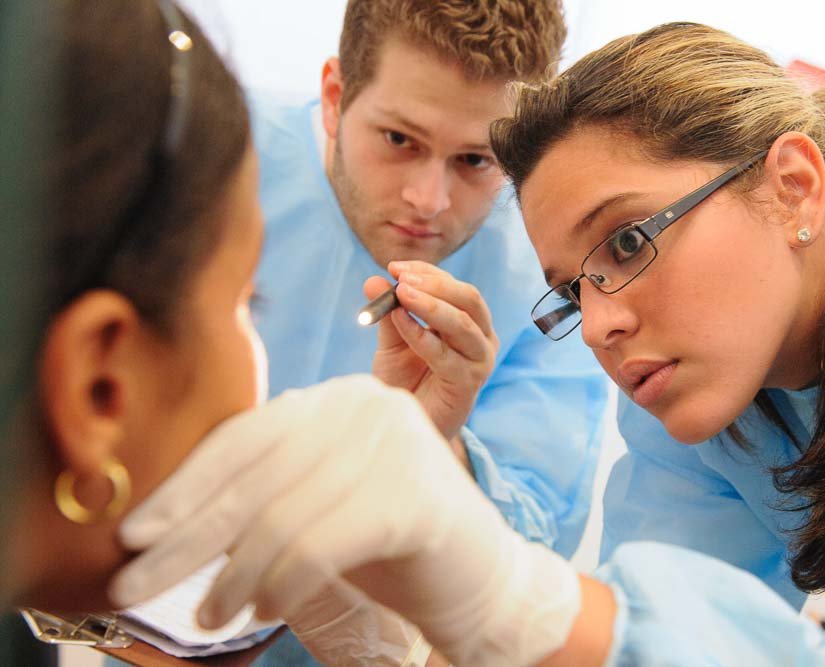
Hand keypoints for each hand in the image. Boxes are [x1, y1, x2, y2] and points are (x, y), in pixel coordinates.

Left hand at [110, 376, 578, 665]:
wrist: (480, 575)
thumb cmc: (386, 543)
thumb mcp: (314, 503)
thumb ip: (261, 492)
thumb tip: (159, 524)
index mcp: (338, 398)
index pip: (244, 438)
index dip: (183, 489)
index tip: (135, 536)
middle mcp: (367, 404)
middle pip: (254, 476)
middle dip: (186, 539)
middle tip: (133, 587)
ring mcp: (394, 443)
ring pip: (280, 516)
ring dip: (231, 577)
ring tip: (208, 617)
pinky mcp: (412, 494)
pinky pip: (318, 546)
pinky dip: (280, 584)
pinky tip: (261, 610)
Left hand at [364, 260, 498, 440]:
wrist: (406, 422)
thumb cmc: (405, 381)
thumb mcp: (392, 342)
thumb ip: (388, 313)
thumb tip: (373, 280)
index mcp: (468, 322)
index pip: (453, 286)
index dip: (426, 272)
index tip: (394, 267)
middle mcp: (481, 338)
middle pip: (469, 299)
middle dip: (435, 284)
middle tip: (401, 280)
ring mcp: (480, 361)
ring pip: (463, 323)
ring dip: (430, 305)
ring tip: (401, 294)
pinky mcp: (470, 383)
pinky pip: (446, 354)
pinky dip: (421, 335)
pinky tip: (400, 322)